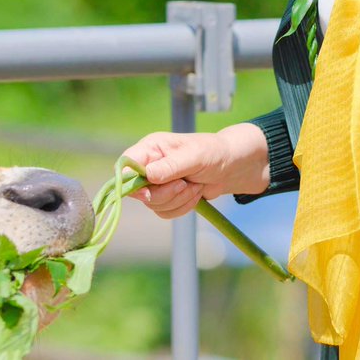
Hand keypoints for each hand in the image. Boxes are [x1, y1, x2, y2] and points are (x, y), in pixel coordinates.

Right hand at [121, 123, 269, 219]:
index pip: (126, 165)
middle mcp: (150, 164)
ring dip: (178, 201)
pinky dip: (182, 208)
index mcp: (151, 147)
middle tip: (185, 185)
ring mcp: (157, 182)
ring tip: (195, 186)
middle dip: (165, 194)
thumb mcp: (195, 156)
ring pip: (153, 204)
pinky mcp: (167, 197)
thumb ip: (170, 166)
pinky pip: (165, 212)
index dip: (130, 182)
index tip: (147, 192)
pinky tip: (196, 194)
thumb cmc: (215, 152)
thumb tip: (147, 176)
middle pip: (138, 191)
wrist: (233, 167)